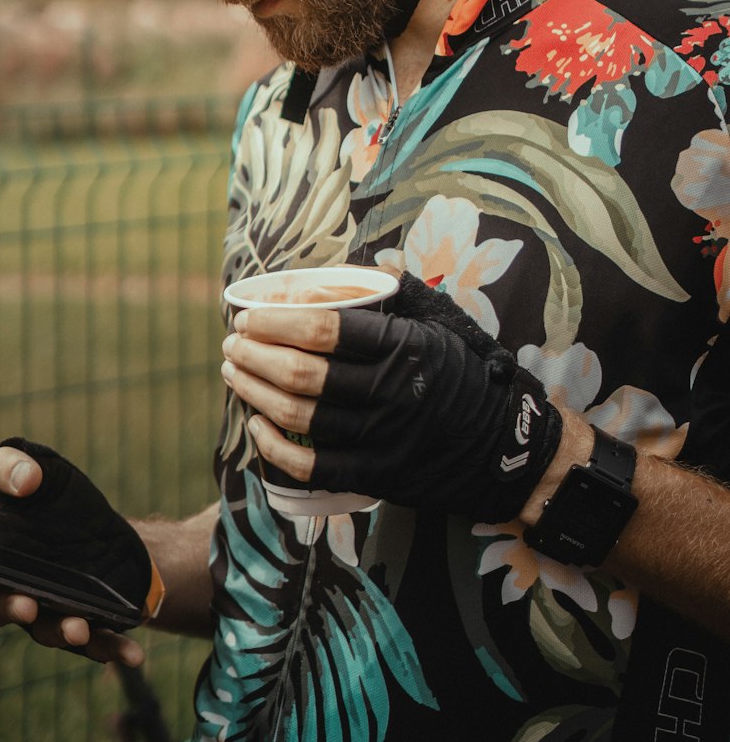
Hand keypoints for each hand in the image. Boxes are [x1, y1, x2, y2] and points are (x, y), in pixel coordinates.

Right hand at [0, 441, 152, 664]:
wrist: (109, 535)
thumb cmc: (64, 503)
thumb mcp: (46, 471)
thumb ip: (18, 464)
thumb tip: (23, 480)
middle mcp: (12, 590)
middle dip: (8, 608)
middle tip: (26, 604)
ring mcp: (48, 613)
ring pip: (44, 631)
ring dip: (60, 632)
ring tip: (79, 628)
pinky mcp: (85, 626)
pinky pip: (95, 644)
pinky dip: (111, 649)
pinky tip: (132, 654)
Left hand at [222, 274, 561, 522]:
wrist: (509, 449)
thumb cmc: (468, 376)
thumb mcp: (442, 323)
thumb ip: (400, 293)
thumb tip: (360, 265)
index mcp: (402, 347)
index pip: (323, 328)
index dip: (275, 321)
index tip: (248, 315)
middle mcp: (389, 392)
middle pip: (301, 373)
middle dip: (255, 354)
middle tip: (234, 342)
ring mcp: (381, 438)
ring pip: (299, 416)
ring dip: (255, 392)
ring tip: (235, 372)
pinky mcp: (377, 476)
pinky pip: (311, 465)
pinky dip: (275, 447)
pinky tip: (257, 425)